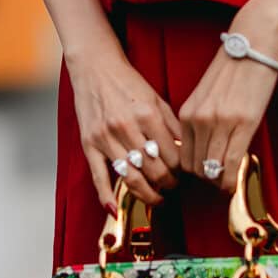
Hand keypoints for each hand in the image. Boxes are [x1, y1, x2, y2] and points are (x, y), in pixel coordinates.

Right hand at [68, 44, 183, 209]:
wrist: (95, 67)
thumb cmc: (128, 83)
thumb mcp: (157, 99)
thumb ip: (173, 126)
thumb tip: (188, 153)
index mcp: (147, 115)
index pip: (171, 156)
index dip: (181, 171)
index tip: (184, 174)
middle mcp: (126, 128)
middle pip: (154, 170)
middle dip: (168, 183)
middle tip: (173, 186)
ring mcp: (106, 138)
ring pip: (131, 178)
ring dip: (147, 194)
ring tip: (157, 198)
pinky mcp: (89, 144)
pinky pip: (98, 177)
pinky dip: (106, 196)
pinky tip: (115, 210)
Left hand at [177, 18, 277, 193]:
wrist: (252, 42)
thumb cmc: (233, 68)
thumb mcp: (207, 96)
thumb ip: (202, 120)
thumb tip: (206, 148)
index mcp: (187, 113)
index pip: (183, 156)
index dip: (194, 171)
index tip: (206, 174)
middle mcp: (199, 120)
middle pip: (195, 166)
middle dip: (206, 178)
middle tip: (219, 180)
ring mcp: (219, 122)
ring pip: (212, 168)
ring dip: (220, 181)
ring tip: (228, 181)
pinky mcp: (242, 122)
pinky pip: (231, 162)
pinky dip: (232, 178)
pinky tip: (236, 180)